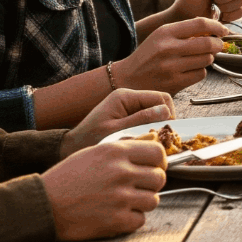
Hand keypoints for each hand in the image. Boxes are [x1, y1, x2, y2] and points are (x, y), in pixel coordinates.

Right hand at [41, 140, 166, 241]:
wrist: (43, 205)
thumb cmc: (67, 178)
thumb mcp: (94, 152)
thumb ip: (126, 146)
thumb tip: (154, 140)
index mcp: (115, 152)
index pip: (157, 153)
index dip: (158, 162)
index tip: (152, 168)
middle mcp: (121, 173)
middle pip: (159, 178)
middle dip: (150, 184)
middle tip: (136, 187)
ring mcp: (120, 198)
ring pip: (153, 200)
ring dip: (142, 203)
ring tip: (124, 201)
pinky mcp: (116, 221)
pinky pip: (140, 220)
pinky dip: (131, 220)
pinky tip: (116, 215)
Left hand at [61, 88, 175, 156]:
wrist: (72, 146)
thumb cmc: (90, 139)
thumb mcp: (116, 130)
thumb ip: (141, 119)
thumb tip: (165, 112)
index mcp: (125, 96)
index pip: (160, 97)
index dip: (169, 113)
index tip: (167, 132)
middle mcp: (127, 96)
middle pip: (159, 102)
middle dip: (164, 119)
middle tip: (161, 137)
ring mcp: (127, 104)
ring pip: (155, 110)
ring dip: (156, 124)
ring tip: (150, 139)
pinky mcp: (126, 113)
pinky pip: (146, 116)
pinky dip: (149, 127)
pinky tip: (143, 138)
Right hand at [115, 17, 226, 93]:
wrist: (127, 79)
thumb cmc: (148, 55)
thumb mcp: (161, 36)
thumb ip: (184, 30)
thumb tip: (213, 28)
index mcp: (165, 32)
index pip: (200, 23)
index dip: (217, 26)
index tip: (223, 30)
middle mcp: (168, 48)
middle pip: (208, 43)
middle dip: (218, 44)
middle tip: (217, 45)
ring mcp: (172, 67)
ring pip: (206, 60)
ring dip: (207, 59)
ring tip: (198, 58)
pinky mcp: (175, 83)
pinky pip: (200, 74)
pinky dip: (200, 71)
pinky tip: (190, 70)